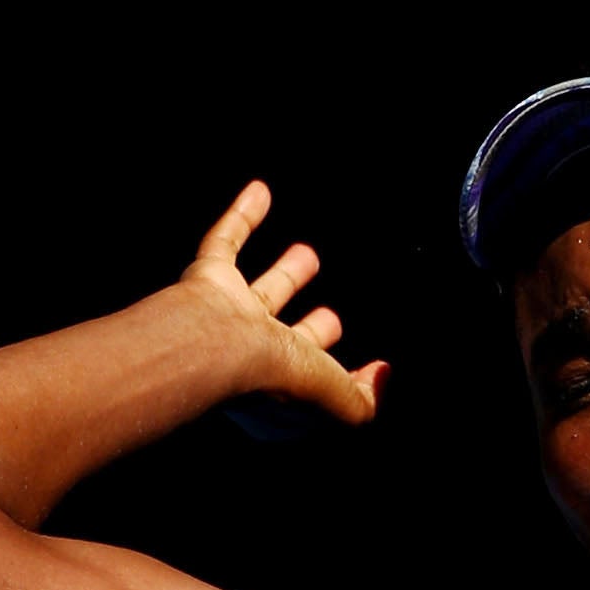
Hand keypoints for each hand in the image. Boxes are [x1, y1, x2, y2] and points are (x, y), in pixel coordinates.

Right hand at [183, 180, 388, 426]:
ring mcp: (228, 314)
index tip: (369, 364)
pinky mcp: (206, 276)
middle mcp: (253, 354)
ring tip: (308, 253)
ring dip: (285, 273)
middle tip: (332, 318)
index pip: (314, 379)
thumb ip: (365, 397)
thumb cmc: (274, 375)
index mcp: (282, 385)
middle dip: (311, 329)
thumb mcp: (338, 397)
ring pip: (259, 290)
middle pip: (288, 337)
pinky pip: (224, 241)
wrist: (216, 344)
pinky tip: (259, 192)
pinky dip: (240, 216)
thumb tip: (383, 376)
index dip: (336, 373)